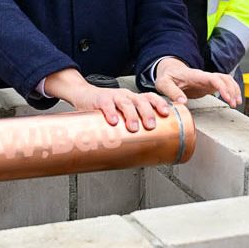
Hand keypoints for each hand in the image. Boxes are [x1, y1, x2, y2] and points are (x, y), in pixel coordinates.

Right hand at [44, 68, 170, 131]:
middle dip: (148, 113)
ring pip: (126, 103)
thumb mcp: (120, 114)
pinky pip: (106, 105)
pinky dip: (111, 113)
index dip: (160, 104)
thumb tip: (141, 152)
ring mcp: (113, 97)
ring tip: (133, 127)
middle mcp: (125, 96)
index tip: (166, 113)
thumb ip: (129, 128)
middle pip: (141, 101)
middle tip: (151, 125)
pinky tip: (113, 121)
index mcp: (133, 99)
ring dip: (131, 115)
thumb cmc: (104, 107)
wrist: (82, 94)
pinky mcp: (100, 99)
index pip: (150, 97)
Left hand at [153, 58, 241, 107]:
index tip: (227, 98)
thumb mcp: (164, 84)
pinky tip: (233, 99)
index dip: (223, 87)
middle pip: (224, 78)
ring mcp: (208, 80)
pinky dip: (232, 90)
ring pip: (227, 80)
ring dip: (234, 90)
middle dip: (232, 90)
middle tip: (233, 104)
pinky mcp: (209, 85)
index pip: (213, 78)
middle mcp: (205, 76)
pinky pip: (224, 84)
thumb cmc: (168, 77)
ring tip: (236, 103)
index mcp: (196, 76)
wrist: (169, 71)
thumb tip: (182, 102)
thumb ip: (172, 92)